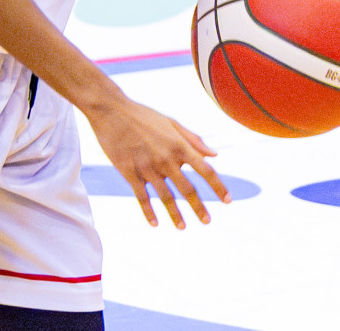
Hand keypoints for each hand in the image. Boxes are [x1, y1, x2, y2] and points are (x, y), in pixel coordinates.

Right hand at [86, 97, 230, 228]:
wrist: (112, 111)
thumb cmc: (143, 115)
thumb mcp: (171, 123)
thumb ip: (194, 140)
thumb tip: (214, 154)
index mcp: (179, 146)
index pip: (205, 170)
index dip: (218, 187)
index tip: (228, 201)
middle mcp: (166, 159)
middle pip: (187, 189)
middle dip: (199, 208)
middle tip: (207, 221)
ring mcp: (147, 167)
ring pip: (166, 197)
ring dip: (175, 215)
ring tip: (183, 227)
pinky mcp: (130, 172)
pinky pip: (142, 197)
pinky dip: (149, 212)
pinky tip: (155, 223)